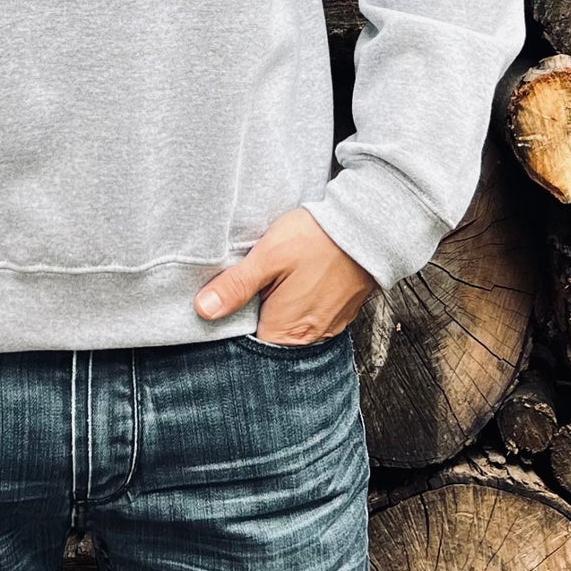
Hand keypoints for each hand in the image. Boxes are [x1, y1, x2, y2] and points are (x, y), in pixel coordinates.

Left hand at [194, 207, 377, 344]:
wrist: (366, 226)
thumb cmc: (316, 239)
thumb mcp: (268, 256)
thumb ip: (236, 286)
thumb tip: (204, 310)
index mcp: (286, 331)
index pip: (249, 344)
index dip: (234, 325)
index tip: (227, 303)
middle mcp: (309, 338)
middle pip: (270, 336)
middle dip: (256, 315)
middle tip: (251, 286)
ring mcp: (328, 327)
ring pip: (290, 326)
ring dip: (279, 308)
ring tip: (274, 281)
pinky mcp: (339, 313)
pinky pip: (310, 316)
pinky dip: (299, 303)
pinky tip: (295, 281)